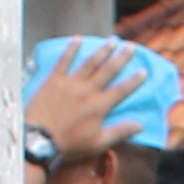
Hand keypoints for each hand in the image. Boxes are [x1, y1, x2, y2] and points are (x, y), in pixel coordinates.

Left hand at [24, 41, 138, 159]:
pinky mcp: (54, 80)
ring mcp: (70, 83)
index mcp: (99, 106)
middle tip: (131, 46)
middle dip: (121, 57)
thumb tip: (140, 126)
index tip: (144, 70)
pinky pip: (64, 60)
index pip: (121, 90)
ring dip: (102, 50)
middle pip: (108, 70)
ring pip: (90, 62)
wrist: (38, 139)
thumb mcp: (98, 144)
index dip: (134, 80)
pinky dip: (71, 48)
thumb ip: (119, 132)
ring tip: (112, 40)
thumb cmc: (69, 145)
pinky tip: (77, 38)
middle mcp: (87, 90)